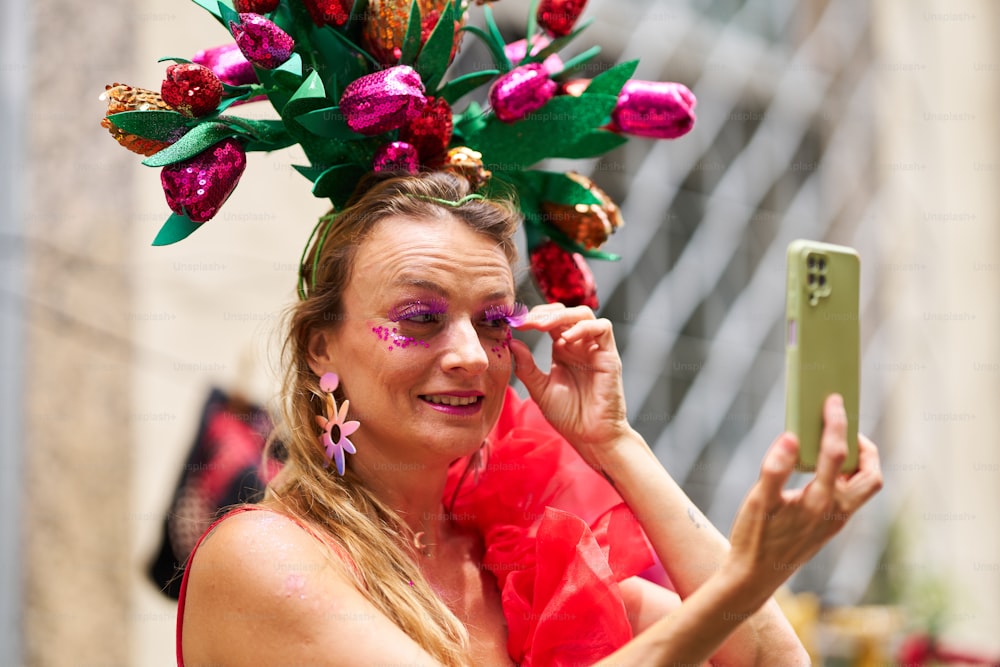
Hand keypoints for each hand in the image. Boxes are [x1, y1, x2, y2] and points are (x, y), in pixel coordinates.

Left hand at [510, 303, 631, 465]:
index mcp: (562, 351)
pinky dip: (584, 328)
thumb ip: (526, 366)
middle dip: (544, 313)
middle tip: (526, 322)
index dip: (533, 318)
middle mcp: (579, 346)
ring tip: (542, 326)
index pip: (550, 322)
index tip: (514, 323)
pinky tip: (566, 339)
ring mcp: (595, 349)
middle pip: (565, 312)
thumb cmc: (568, 416)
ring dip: (562, 316)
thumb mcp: (539, 389)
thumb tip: (511, 342)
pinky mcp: (609, 356)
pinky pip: (603, 328)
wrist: (590, 436)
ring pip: (584, 314)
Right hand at [725, 394, 882, 601]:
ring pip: (863, 488)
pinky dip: (843, 475)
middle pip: (871, 476)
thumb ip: (774, 469)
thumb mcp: (757, 502)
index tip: (833, 401)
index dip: (836, 423)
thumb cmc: (753, 539)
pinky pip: (848, 496)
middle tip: (843, 426)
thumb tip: (790, 437)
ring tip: (832, 443)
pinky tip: (819, 469)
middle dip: (865, 447)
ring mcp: (834, 522)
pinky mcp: (828, 527)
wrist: (754, 578)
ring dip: (858, 462)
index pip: (837, 454)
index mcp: (819, 503)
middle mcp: (835, 513)